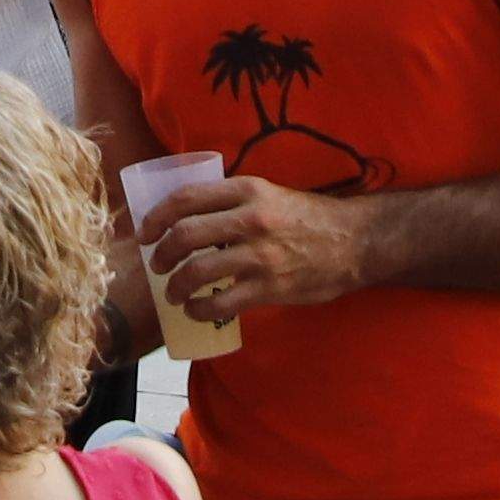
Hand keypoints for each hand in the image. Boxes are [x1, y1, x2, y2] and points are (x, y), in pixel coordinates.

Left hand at [139, 172, 371, 321]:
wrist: (355, 241)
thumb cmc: (307, 217)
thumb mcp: (269, 194)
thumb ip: (232, 202)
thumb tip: (185, 217)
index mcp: (247, 190)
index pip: (185, 198)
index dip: (155, 216)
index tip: (144, 232)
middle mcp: (250, 219)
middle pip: (185, 235)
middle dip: (160, 254)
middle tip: (157, 266)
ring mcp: (260, 255)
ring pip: (198, 271)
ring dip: (175, 286)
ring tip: (173, 293)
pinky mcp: (270, 287)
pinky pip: (221, 303)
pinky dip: (200, 309)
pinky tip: (197, 310)